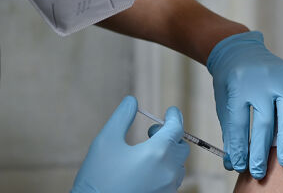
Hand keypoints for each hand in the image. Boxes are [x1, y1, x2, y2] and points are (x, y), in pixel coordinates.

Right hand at [71, 96, 189, 192]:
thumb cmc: (98, 180)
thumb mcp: (105, 142)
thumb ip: (122, 117)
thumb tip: (132, 101)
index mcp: (158, 153)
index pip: (176, 127)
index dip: (174, 116)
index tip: (170, 111)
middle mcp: (168, 171)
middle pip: (181, 145)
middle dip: (170, 135)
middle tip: (151, 133)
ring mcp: (168, 188)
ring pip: (179, 164)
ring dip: (169, 153)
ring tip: (148, 152)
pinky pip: (173, 180)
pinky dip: (166, 169)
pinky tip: (148, 169)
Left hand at [207, 31, 282, 178]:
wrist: (239, 50)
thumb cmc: (231, 80)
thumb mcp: (224, 103)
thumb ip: (230, 131)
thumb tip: (233, 162)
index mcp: (238, 87)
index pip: (239, 124)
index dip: (239, 148)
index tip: (240, 166)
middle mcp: (260, 82)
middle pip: (264, 121)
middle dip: (261, 150)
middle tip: (259, 171)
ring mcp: (279, 77)